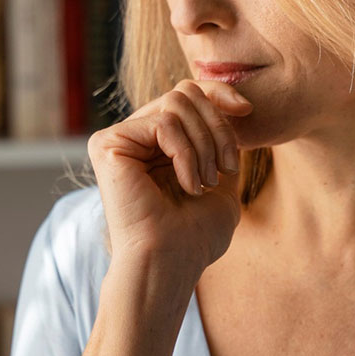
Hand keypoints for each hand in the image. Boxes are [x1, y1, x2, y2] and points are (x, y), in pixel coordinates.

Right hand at [87, 79, 253, 277]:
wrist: (171, 262)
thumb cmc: (196, 235)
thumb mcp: (221, 178)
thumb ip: (221, 141)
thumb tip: (234, 105)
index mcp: (157, 142)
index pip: (188, 92)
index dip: (219, 93)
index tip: (247, 111)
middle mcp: (135, 135)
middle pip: (185, 92)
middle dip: (217, 127)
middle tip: (226, 169)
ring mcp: (118, 138)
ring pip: (176, 104)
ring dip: (204, 145)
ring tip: (205, 183)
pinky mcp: (107, 143)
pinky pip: (163, 123)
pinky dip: (186, 154)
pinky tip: (187, 185)